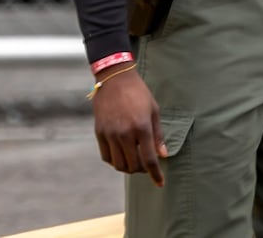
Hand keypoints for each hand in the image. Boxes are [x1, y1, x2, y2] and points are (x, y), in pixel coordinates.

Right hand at [92, 66, 167, 186]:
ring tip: (134, 161)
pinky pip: (106, 156)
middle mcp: (125, 133)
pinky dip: (115, 161)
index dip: (155, 174)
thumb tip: (163, 155)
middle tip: (146, 165)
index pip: (149, 160)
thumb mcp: (154, 111)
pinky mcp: (99, 132)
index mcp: (142, 127)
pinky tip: (121, 155)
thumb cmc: (138, 93)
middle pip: (133, 166)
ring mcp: (110, 134)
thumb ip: (158, 135)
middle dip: (142, 170)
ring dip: (128, 168)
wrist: (114, 78)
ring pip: (118, 164)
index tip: (160, 183)